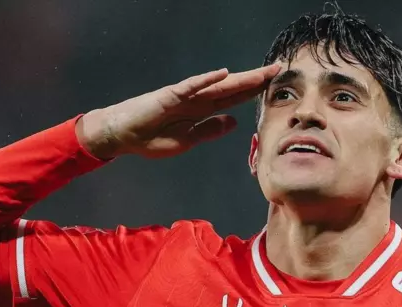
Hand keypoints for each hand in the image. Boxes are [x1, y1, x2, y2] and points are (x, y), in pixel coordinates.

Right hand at [77, 64, 280, 158]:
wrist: (124, 135)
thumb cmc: (152, 138)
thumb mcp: (188, 140)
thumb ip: (210, 130)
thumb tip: (234, 122)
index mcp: (202, 110)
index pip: (234, 98)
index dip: (253, 92)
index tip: (274, 86)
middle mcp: (197, 99)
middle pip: (232, 88)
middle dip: (254, 80)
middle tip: (277, 70)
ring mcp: (184, 96)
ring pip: (217, 85)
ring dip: (239, 78)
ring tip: (260, 73)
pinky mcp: (169, 96)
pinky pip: (191, 87)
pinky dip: (206, 80)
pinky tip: (222, 74)